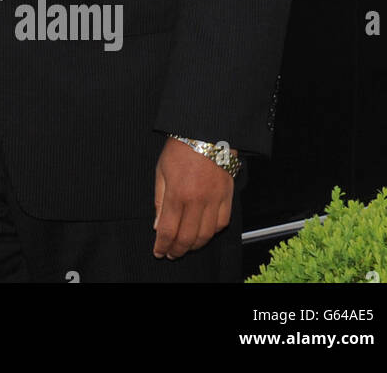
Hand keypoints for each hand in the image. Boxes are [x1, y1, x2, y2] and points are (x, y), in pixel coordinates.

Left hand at [153, 136, 234, 258]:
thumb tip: (158, 226)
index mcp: (178, 193)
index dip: (163, 245)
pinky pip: (222, 223)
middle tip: (171, 253)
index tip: (158, 251)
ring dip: (194, 245)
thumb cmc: (180, 149)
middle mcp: (197, 200)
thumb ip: (160, 201)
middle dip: (178, 250)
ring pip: (206, 234)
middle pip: (188, 237)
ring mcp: (215, 200)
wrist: (206, 133)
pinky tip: (203, 233)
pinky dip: (212, 232)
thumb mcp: (161, 171)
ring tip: (185, 247)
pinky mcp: (228, 196)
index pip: (169, 229)